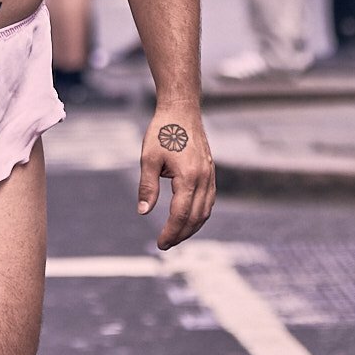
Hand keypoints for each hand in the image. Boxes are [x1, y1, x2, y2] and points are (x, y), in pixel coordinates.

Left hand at [137, 108, 215, 249]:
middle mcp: (204, 178)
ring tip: (176, 236)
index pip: (181, 213)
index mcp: (189, 176)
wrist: (181, 110)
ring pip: (206, 211)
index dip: (171, 231)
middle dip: (181, 234)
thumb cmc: (163, 131)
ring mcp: (210, 175)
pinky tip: (188, 218)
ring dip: (192, 227)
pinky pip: (209, 200)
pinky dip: (199, 214)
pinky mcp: (210, 171)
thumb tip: (144, 212)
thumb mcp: (148, 158)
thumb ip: (147, 187)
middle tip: (166, 244)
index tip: (160, 243)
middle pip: (196, 217)